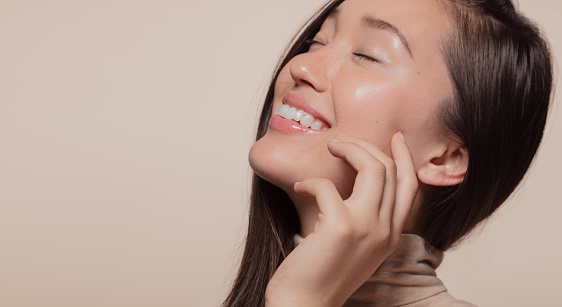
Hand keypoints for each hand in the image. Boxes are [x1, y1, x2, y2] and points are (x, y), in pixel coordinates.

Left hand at [264, 132, 417, 306]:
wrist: (305, 304)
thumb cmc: (322, 272)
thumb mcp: (356, 245)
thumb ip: (364, 218)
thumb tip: (353, 180)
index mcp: (391, 235)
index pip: (411, 186)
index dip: (406, 157)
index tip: (395, 137)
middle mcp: (385, 231)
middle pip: (391, 170)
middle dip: (367, 146)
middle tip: (343, 140)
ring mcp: (366, 229)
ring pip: (372, 168)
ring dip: (349, 149)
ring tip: (331, 148)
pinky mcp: (339, 228)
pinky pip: (328, 186)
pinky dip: (311, 180)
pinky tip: (301, 186)